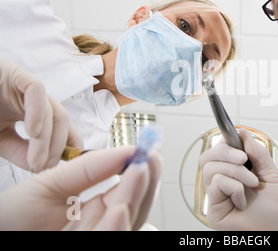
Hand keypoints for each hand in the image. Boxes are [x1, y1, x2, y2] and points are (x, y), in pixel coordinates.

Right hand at [0, 59, 82, 170]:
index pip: (61, 127)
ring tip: (38, 161)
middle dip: (58, 147)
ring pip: (53, 110)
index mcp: (33, 112)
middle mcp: (34, 99)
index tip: (66, 167)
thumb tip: (41, 166)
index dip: (69, 145)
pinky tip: (33, 133)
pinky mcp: (16, 73)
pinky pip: (36, 91)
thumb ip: (19, 151)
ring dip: (48, 139)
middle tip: (45, 167)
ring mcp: (26, 85)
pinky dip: (38, 113)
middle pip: (61, 121)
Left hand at [0, 146, 160, 229]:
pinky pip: (108, 241)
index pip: (127, 190)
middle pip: (135, 208)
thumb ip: (88, 169)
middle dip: (145, 183)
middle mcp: (99, 225)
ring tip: (139, 172)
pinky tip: (120, 208)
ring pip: (127, 225)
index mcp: (94, 209)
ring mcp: (96, 236)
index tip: (147, 150)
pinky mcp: (87, 247)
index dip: (140, 171)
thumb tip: (124, 151)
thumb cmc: (13, 216)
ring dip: (136, 199)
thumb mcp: (50, 183)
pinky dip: (116, 228)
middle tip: (150, 159)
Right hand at [199, 129, 277, 229]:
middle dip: (226, 151)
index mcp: (233, 174)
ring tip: (251, 183)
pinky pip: (216, 183)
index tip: (237, 137)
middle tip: (244, 159)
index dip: (224, 142)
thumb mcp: (271, 174)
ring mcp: (216, 196)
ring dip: (236, 171)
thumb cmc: (276, 211)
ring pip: (210, 167)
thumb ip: (258, 153)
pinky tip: (243, 200)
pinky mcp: (213, 208)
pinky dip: (234, 187)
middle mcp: (222, 184)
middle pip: (207, 156)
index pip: (218, 151)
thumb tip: (243, 133)